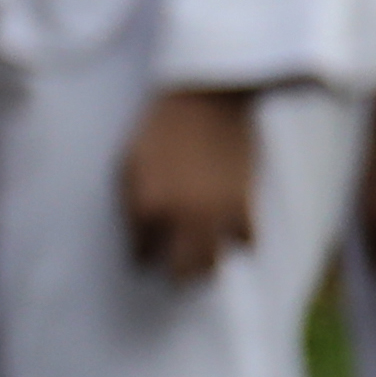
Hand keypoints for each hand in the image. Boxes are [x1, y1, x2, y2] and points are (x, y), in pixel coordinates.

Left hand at [121, 86, 261, 278]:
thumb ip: (131, 203)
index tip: (143, 255)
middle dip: (173, 274)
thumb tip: (138, 236)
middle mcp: (179, 216)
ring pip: (211, 265)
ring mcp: (214, 213)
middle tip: (172, 270)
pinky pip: (246, 242)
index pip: (140, 254)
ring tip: (200, 261)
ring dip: (204, 267)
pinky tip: (230, 235)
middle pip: (178, 271)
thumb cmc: (161, 129)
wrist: (207, 101)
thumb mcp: (129, 164)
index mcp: (144, 205)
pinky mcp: (245, 203)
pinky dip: (238, 242)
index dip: (140, 256)